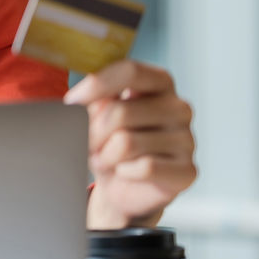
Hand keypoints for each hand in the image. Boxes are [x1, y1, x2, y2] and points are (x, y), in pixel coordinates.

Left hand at [63, 59, 196, 228]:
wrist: (124, 187)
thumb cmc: (112, 143)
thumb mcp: (100, 115)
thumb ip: (96, 101)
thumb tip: (79, 103)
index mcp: (160, 83)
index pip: (130, 72)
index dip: (96, 85)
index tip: (71, 102)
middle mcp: (179, 107)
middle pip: (121, 112)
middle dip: (93, 133)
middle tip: (87, 144)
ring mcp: (187, 139)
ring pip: (127, 143)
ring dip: (104, 156)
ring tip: (103, 159)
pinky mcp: (188, 170)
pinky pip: (144, 168)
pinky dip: (123, 172)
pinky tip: (124, 172)